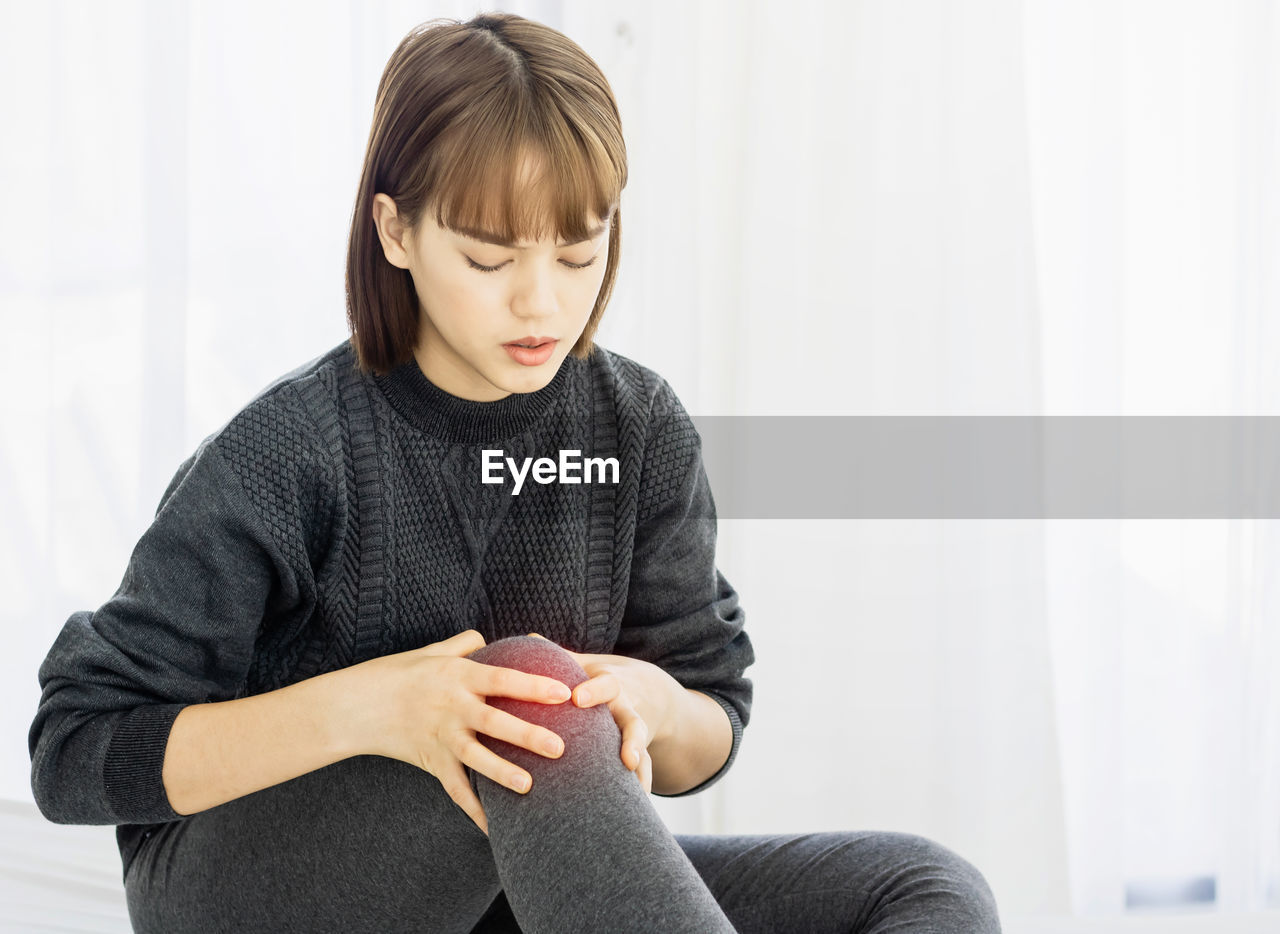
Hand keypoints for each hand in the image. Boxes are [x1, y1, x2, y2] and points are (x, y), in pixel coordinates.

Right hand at [350, 630, 571, 835]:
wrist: (356, 705)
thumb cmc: (398, 673)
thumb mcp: (432, 652)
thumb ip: (464, 644)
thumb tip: (488, 638)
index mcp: (458, 675)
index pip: (502, 678)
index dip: (532, 685)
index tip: (563, 693)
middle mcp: (452, 706)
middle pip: (494, 721)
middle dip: (527, 735)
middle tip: (560, 747)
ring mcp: (441, 736)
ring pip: (475, 758)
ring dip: (502, 773)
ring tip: (529, 787)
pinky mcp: (431, 761)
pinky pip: (455, 789)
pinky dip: (474, 810)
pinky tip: (494, 828)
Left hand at [527, 633, 679, 793]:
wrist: (647, 691)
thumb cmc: (599, 680)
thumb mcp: (586, 663)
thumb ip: (560, 656)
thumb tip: (528, 639)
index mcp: (611, 687)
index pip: (607, 685)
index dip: (594, 691)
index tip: (577, 698)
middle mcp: (627, 711)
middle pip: (635, 723)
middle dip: (632, 740)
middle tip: (627, 758)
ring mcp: (635, 734)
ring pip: (644, 754)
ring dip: (642, 772)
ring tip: (638, 791)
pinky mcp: (638, 754)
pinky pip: (644, 772)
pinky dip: (641, 787)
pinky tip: (636, 806)